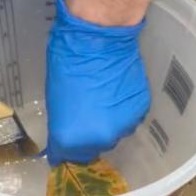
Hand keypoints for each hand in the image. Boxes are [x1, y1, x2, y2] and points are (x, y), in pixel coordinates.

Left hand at [44, 0, 150, 164]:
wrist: (99, 38)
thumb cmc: (68, 62)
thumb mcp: (55, 99)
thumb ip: (63, 123)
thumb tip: (68, 133)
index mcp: (73, 136)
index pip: (66, 157)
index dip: (63, 150)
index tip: (63, 145)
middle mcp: (101, 137)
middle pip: (94, 147)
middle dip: (87, 135)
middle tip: (83, 115)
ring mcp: (124, 124)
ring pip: (114, 132)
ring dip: (107, 123)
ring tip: (101, 101)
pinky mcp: (140, 109)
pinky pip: (128, 118)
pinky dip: (122, 110)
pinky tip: (115, 93)